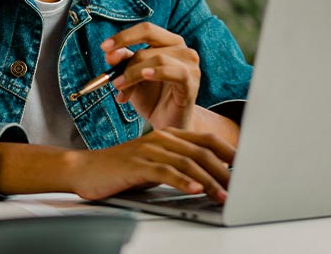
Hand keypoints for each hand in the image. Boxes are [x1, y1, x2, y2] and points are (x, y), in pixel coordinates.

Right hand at [70, 128, 233, 201]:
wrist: (85, 169)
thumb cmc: (121, 169)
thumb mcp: (154, 164)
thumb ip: (177, 166)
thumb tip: (207, 180)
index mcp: (168, 135)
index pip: (205, 140)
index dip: (228, 151)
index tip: (246, 166)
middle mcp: (162, 139)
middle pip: (201, 151)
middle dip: (223, 171)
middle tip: (239, 187)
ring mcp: (149, 150)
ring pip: (187, 162)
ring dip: (208, 180)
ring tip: (222, 194)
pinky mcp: (137, 164)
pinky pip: (165, 172)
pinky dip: (182, 181)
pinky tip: (195, 190)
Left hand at [101, 23, 199, 130]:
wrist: (168, 123)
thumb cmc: (152, 97)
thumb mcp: (131, 78)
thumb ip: (123, 63)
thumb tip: (109, 53)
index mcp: (169, 42)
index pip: (147, 29)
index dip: (124, 36)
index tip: (104, 47)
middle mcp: (182, 49)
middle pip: (150, 40)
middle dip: (127, 59)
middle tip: (112, 77)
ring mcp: (190, 65)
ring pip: (158, 57)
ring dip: (134, 73)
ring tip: (121, 88)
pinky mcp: (192, 83)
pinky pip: (174, 72)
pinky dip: (157, 72)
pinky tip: (145, 76)